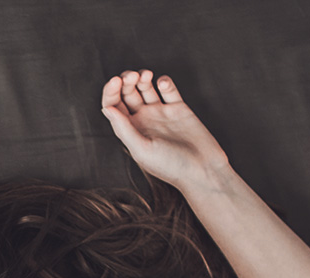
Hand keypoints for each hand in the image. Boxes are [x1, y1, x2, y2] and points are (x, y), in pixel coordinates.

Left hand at [100, 69, 230, 189]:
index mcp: (129, 130)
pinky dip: (164, 82)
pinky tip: (163, 83)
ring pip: (146, 88)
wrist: (202, 170)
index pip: (113, 105)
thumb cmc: (171, 166)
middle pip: (127, 93)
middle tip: (132, 76)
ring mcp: (160, 113)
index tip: (115, 81)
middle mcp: (143, 120)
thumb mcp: (142, 149)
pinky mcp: (179, 108)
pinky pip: (168, 89)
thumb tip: (107, 108)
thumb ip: (124, 129)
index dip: (111, 91)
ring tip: (145, 75)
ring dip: (142, 77)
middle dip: (126, 80)